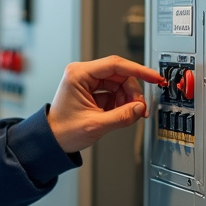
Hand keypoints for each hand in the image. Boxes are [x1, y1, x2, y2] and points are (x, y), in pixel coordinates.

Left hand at [46, 55, 165, 152]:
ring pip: (119, 83)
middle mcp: (82, 74)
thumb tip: (140, 108)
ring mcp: (87, 82)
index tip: (154, 77)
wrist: (51, 140)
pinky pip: (114, 92)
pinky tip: (120, 114)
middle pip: (119, 75)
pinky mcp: (91, 90)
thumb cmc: (63, 131)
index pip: (115, 65)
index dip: (138, 70)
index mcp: (79, 75)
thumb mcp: (96, 125)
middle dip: (132, 92)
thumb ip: (121, 116)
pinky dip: (121, 103)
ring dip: (127, 99)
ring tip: (128, 114)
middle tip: (139, 108)